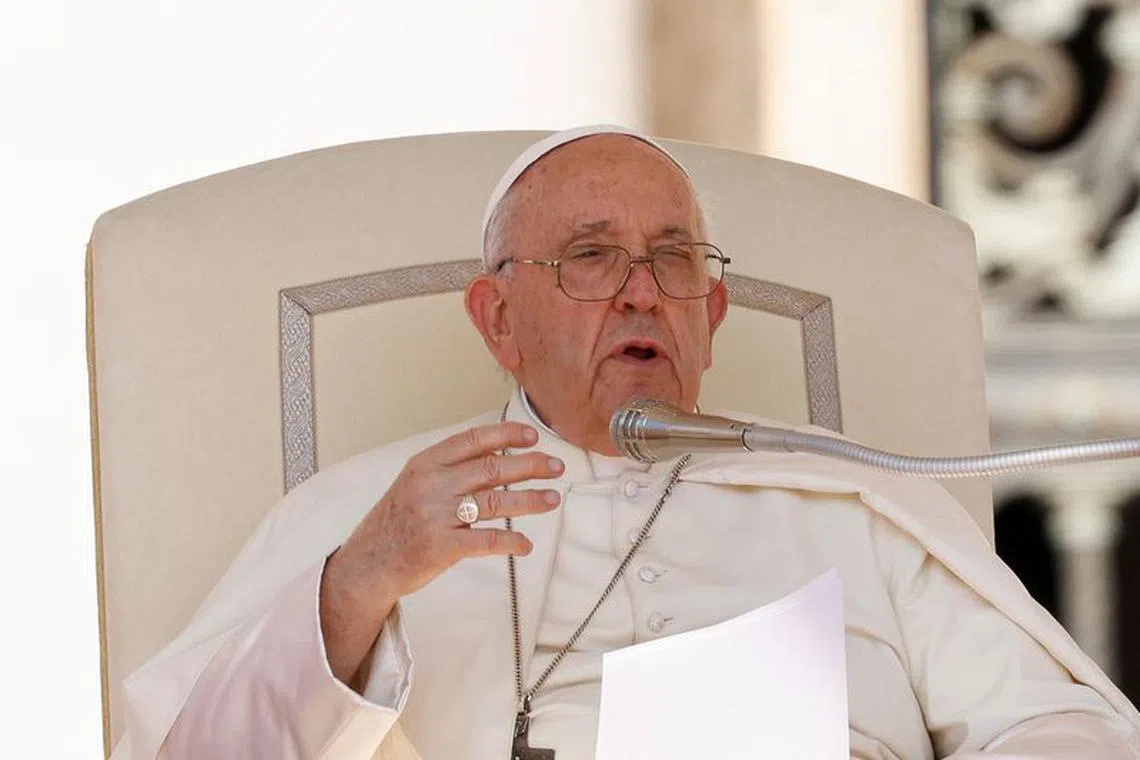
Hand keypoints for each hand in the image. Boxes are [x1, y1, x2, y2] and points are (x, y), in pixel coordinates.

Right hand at [320, 421, 563, 683]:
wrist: (367, 563)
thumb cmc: (396, 522)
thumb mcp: (414, 483)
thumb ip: (449, 468)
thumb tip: (496, 452)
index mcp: (425, 463)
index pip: (472, 440)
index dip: (506, 435)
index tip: (533, 435)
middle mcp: (431, 485)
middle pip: (491, 469)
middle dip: (530, 465)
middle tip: (556, 466)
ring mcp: (436, 516)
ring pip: (494, 502)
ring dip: (529, 500)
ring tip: (552, 499)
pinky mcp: (441, 547)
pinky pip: (486, 541)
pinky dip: (510, 542)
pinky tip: (526, 545)